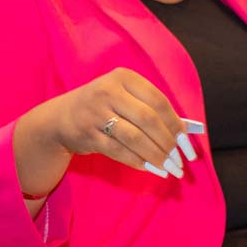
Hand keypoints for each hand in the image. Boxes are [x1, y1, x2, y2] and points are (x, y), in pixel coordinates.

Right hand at [41, 67, 192, 177]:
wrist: (60, 118)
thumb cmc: (103, 106)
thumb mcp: (123, 96)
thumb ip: (150, 108)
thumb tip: (184, 131)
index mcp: (124, 77)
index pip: (157, 100)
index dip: (174, 122)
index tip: (186, 141)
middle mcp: (109, 91)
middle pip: (148, 120)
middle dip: (167, 142)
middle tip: (179, 159)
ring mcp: (96, 113)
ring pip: (135, 138)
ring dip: (155, 155)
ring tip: (169, 167)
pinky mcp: (88, 135)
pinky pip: (119, 151)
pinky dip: (138, 162)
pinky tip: (150, 168)